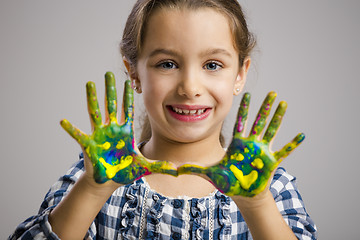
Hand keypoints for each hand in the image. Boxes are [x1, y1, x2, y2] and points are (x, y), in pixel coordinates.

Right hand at [60, 72, 176, 184]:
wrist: (108, 182)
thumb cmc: (125, 172)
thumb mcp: (144, 167)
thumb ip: (160, 166)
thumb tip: (176, 169)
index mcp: (125, 132)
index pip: (127, 110)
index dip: (128, 96)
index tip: (128, 81)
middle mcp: (112, 130)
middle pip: (111, 105)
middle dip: (110, 89)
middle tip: (109, 73)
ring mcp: (99, 135)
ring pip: (95, 113)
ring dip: (92, 98)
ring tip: (90, 83)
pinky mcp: (89, 145)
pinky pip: (78, 135)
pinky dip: (71, 129)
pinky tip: (63, 121)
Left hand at [179, 92, 304, 196]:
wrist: (242, 193)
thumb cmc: (227, 181)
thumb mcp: (208, 173)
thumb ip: (192, 168)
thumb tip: (173, 167)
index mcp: (238, 143)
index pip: (240, 122)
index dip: (243, 108)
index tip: (246, 93)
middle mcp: (251, 144)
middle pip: (258, 121)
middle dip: (264, 107)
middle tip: (272, 92)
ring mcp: (262, 151)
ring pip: (271, 130)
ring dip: (278, 118)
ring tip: (284, 104)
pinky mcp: (271, 162)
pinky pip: (284, 151)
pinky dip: (293, 144)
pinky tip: (302, 134)